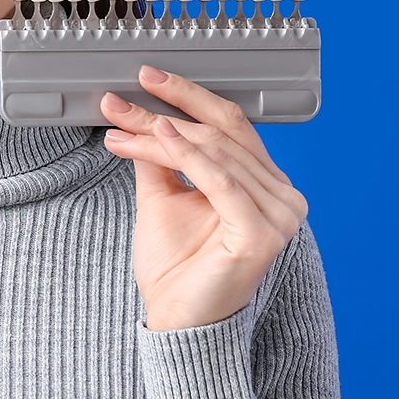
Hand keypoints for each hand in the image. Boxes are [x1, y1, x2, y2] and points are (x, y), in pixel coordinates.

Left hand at [100, 65, 307, 331]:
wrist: (176, 320)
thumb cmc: (176, 266)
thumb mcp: (162, 195)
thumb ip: (157, 156)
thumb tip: (139, 114)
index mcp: (263, 182)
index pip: (228, 124)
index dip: (188, 95)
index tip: (146, 78)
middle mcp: (281, 194)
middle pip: (217, 135)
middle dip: (161, 113)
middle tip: (118, 103)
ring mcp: (278, 215)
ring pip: (214, 152)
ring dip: (160, 133)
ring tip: (122, 122)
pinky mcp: (262, 233)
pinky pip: (221, 181)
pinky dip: (187, 155)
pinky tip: (159, 136)